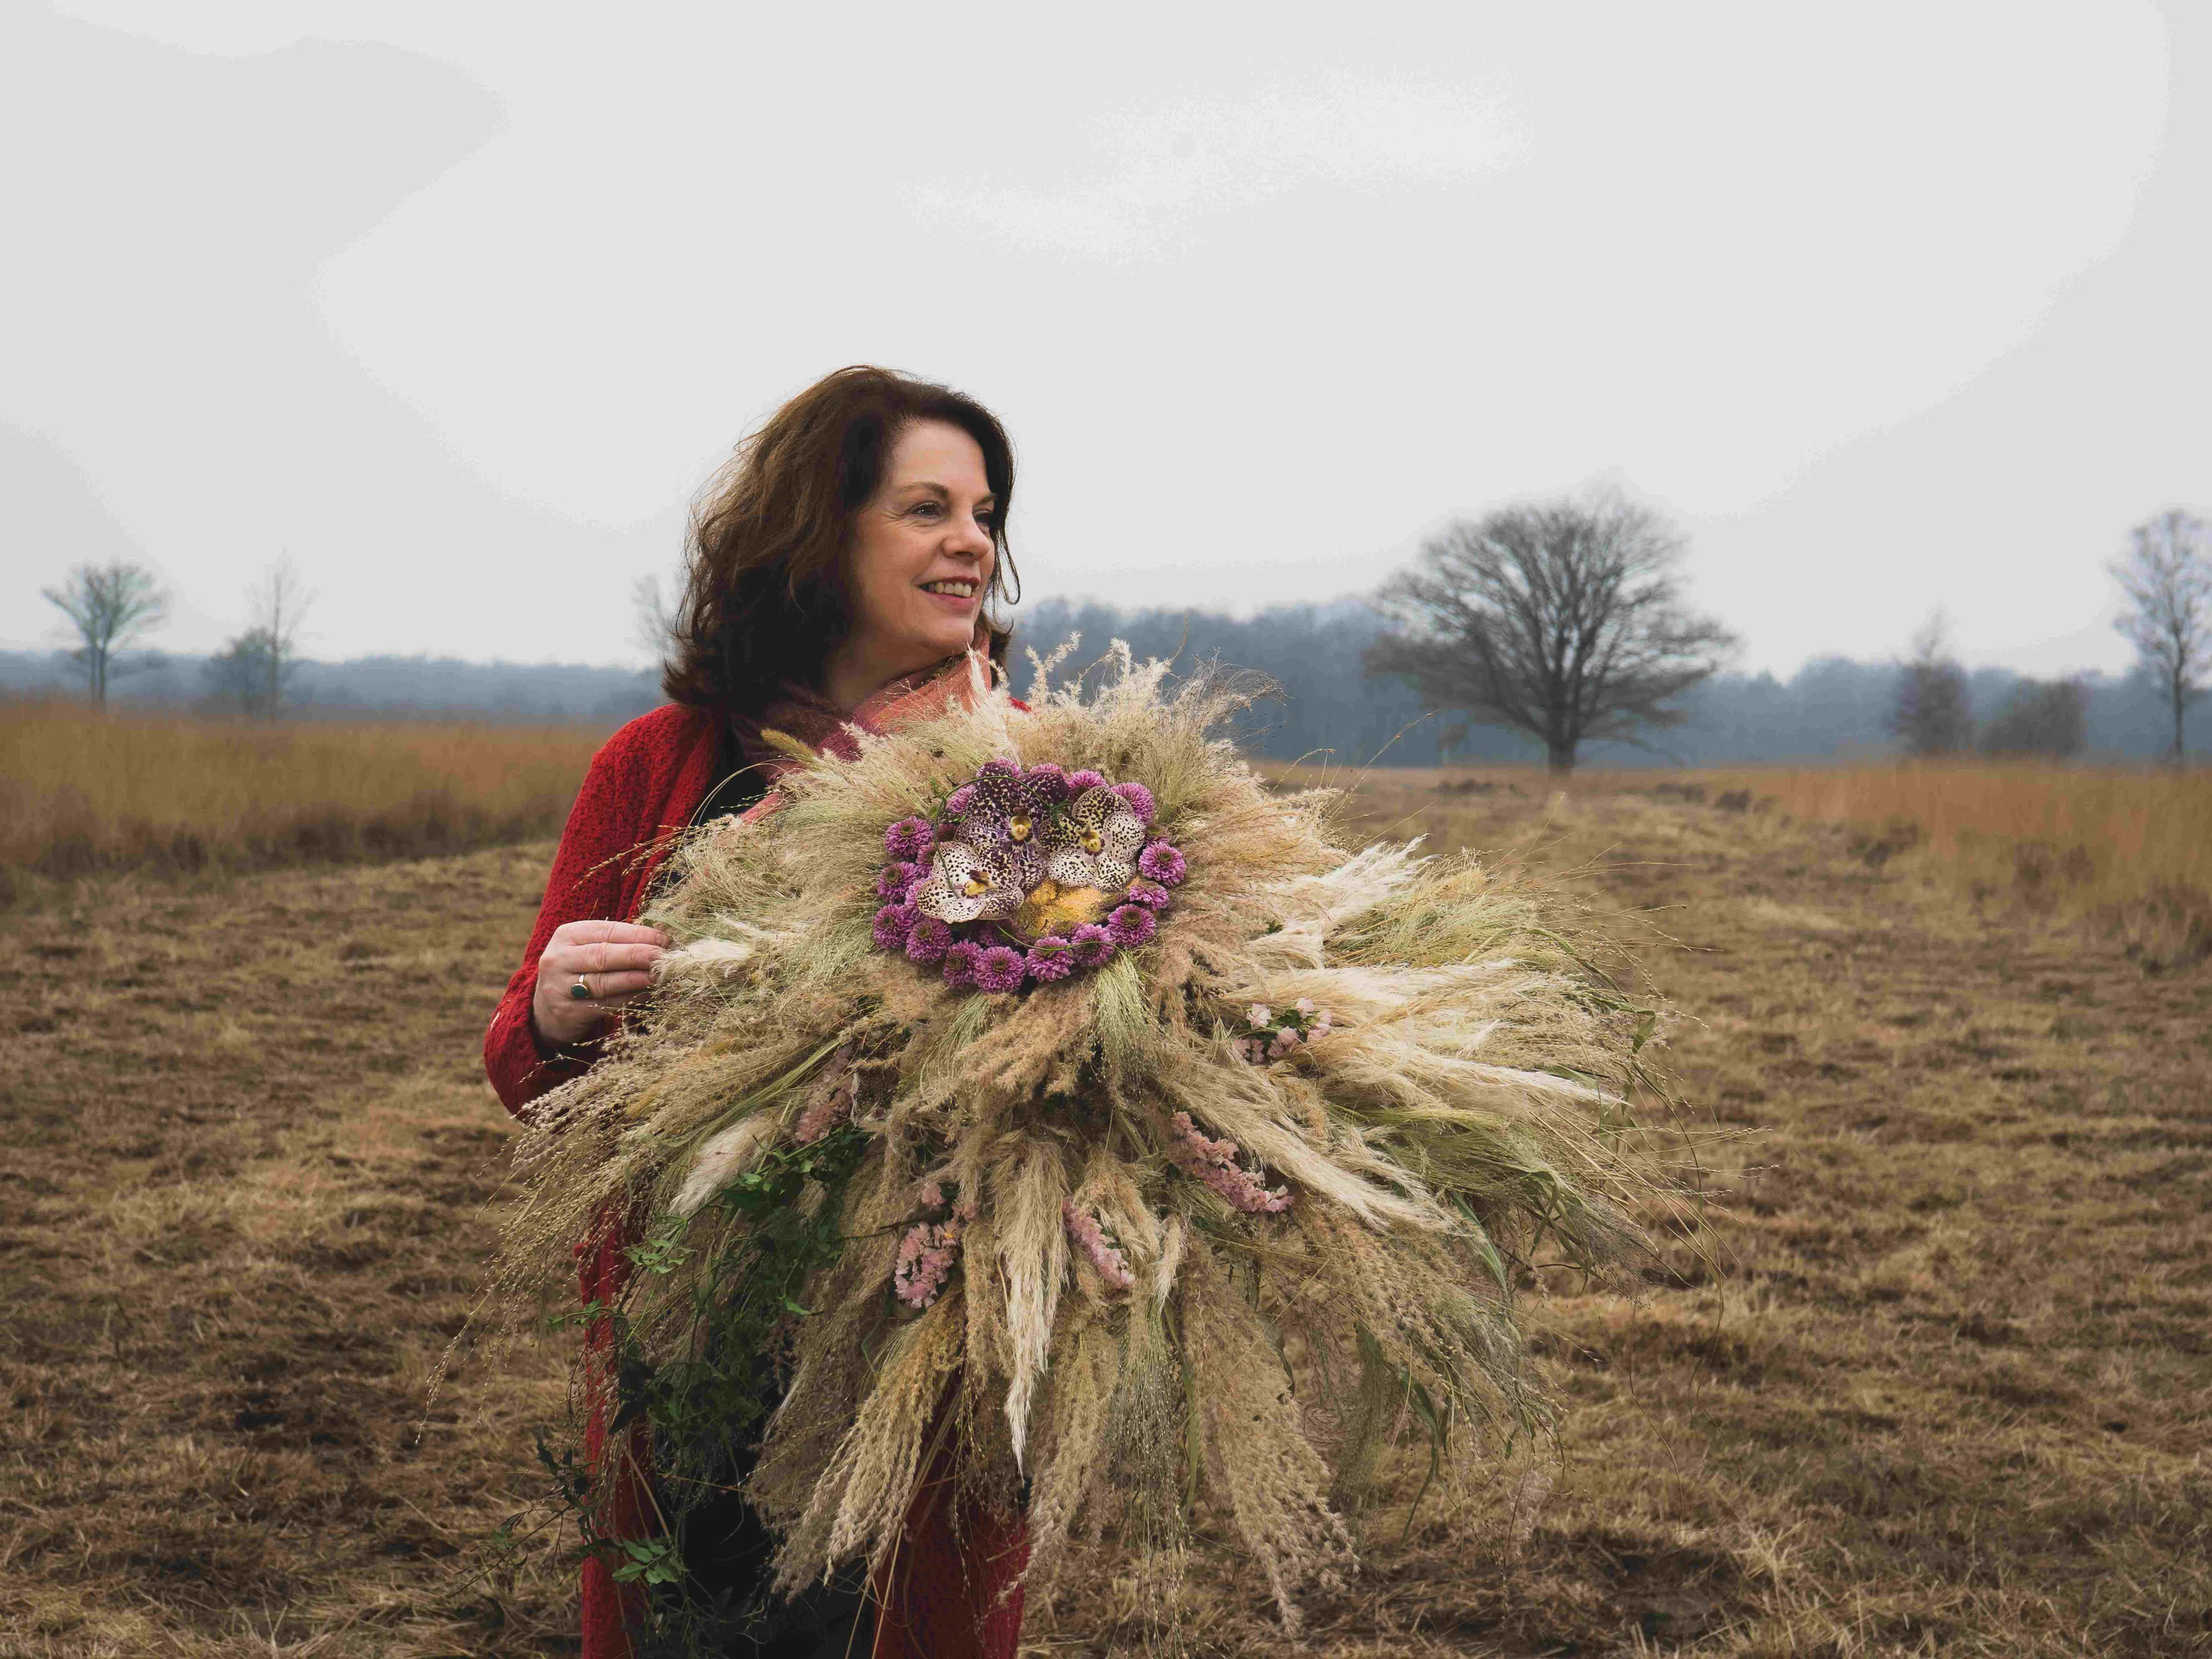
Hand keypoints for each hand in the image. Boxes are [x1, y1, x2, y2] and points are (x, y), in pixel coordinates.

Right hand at [531, 920, 669, 1049]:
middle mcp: (558, 959)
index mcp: (567, 935)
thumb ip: (618, 944)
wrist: (546, 1011)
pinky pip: (605, 1004)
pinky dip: (629, 999)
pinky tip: (647, 995)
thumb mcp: (588, 951)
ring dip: (636, 979)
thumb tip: (660, 941)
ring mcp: (559, 987)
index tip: (662, 939)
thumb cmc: (578, 973)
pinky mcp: (568, 1012)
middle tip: (662, 957)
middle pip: (603, 955)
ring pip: (604, 982)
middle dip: (637, 954)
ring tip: (659, 976)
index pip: (606, 931)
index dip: (637, 934)